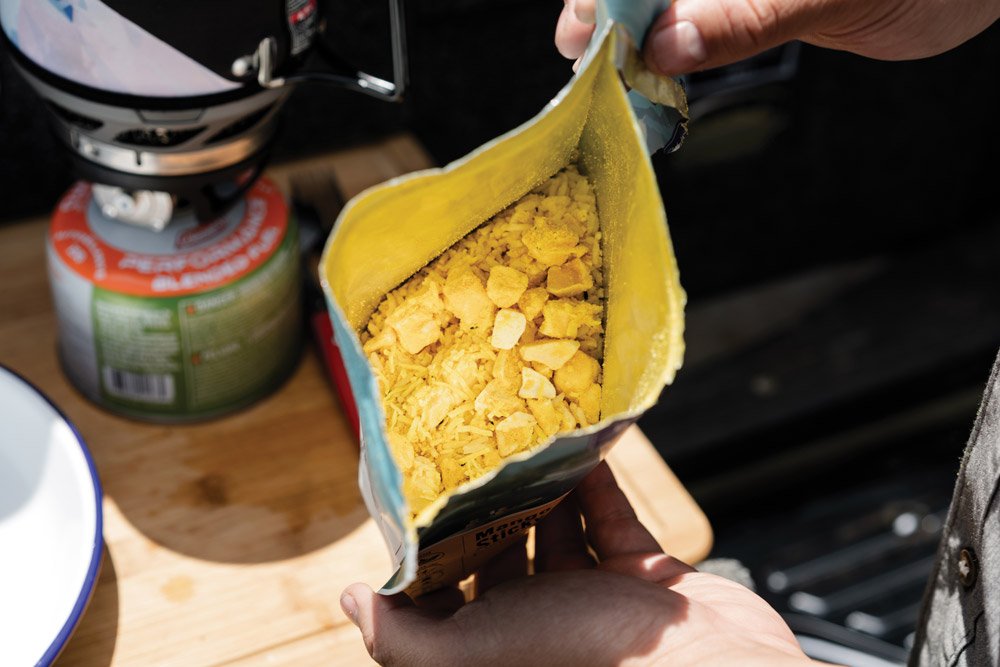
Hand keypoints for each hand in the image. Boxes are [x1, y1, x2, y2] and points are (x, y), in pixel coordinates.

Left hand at [340, 462, 819, 665]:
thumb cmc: (589, 661)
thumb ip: (404, 638)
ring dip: (541, 487)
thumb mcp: (477, 650)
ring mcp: (597, 600)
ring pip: (557, 530)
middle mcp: (542, 624)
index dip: (427, 548)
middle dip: (485, 503)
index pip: (443, 593)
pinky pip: (613, 519)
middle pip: (500, 553)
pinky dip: (597, 485)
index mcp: (496, 645)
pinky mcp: (645, 577)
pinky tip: (582, 448)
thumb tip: (350, 602)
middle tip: (469, 445)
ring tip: (522, 436)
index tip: (415, 494)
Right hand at [556, 0, 999, 74]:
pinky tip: (655, 81)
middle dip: (609, 20)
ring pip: (664, 12)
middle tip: (588, 70)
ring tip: (615, 85)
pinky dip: (668, 59)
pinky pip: (692, 31)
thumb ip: (744, 15)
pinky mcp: (746, 7)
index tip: (584, 36)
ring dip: (634, 47)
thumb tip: (665, 44)